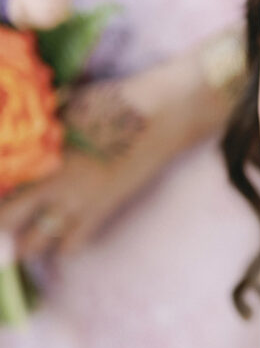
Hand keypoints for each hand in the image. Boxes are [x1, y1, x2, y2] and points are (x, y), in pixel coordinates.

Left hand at [0, 44, 237, 257]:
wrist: (156, 117)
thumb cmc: (110, 101)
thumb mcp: (64, 108)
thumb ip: (40, 130)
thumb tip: (22, 135)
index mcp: (35, 153)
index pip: (2, 185)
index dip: (1, 189)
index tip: (6, 189)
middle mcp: (48, 183)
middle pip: (6, 220)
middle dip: (4, 221)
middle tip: (10, 216)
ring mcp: (73, 202)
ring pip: (33, 244)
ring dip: (27, 240)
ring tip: (30, 234)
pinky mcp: (99, 213)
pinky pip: (70, 246)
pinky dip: (62, 246)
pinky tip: (62, 235)